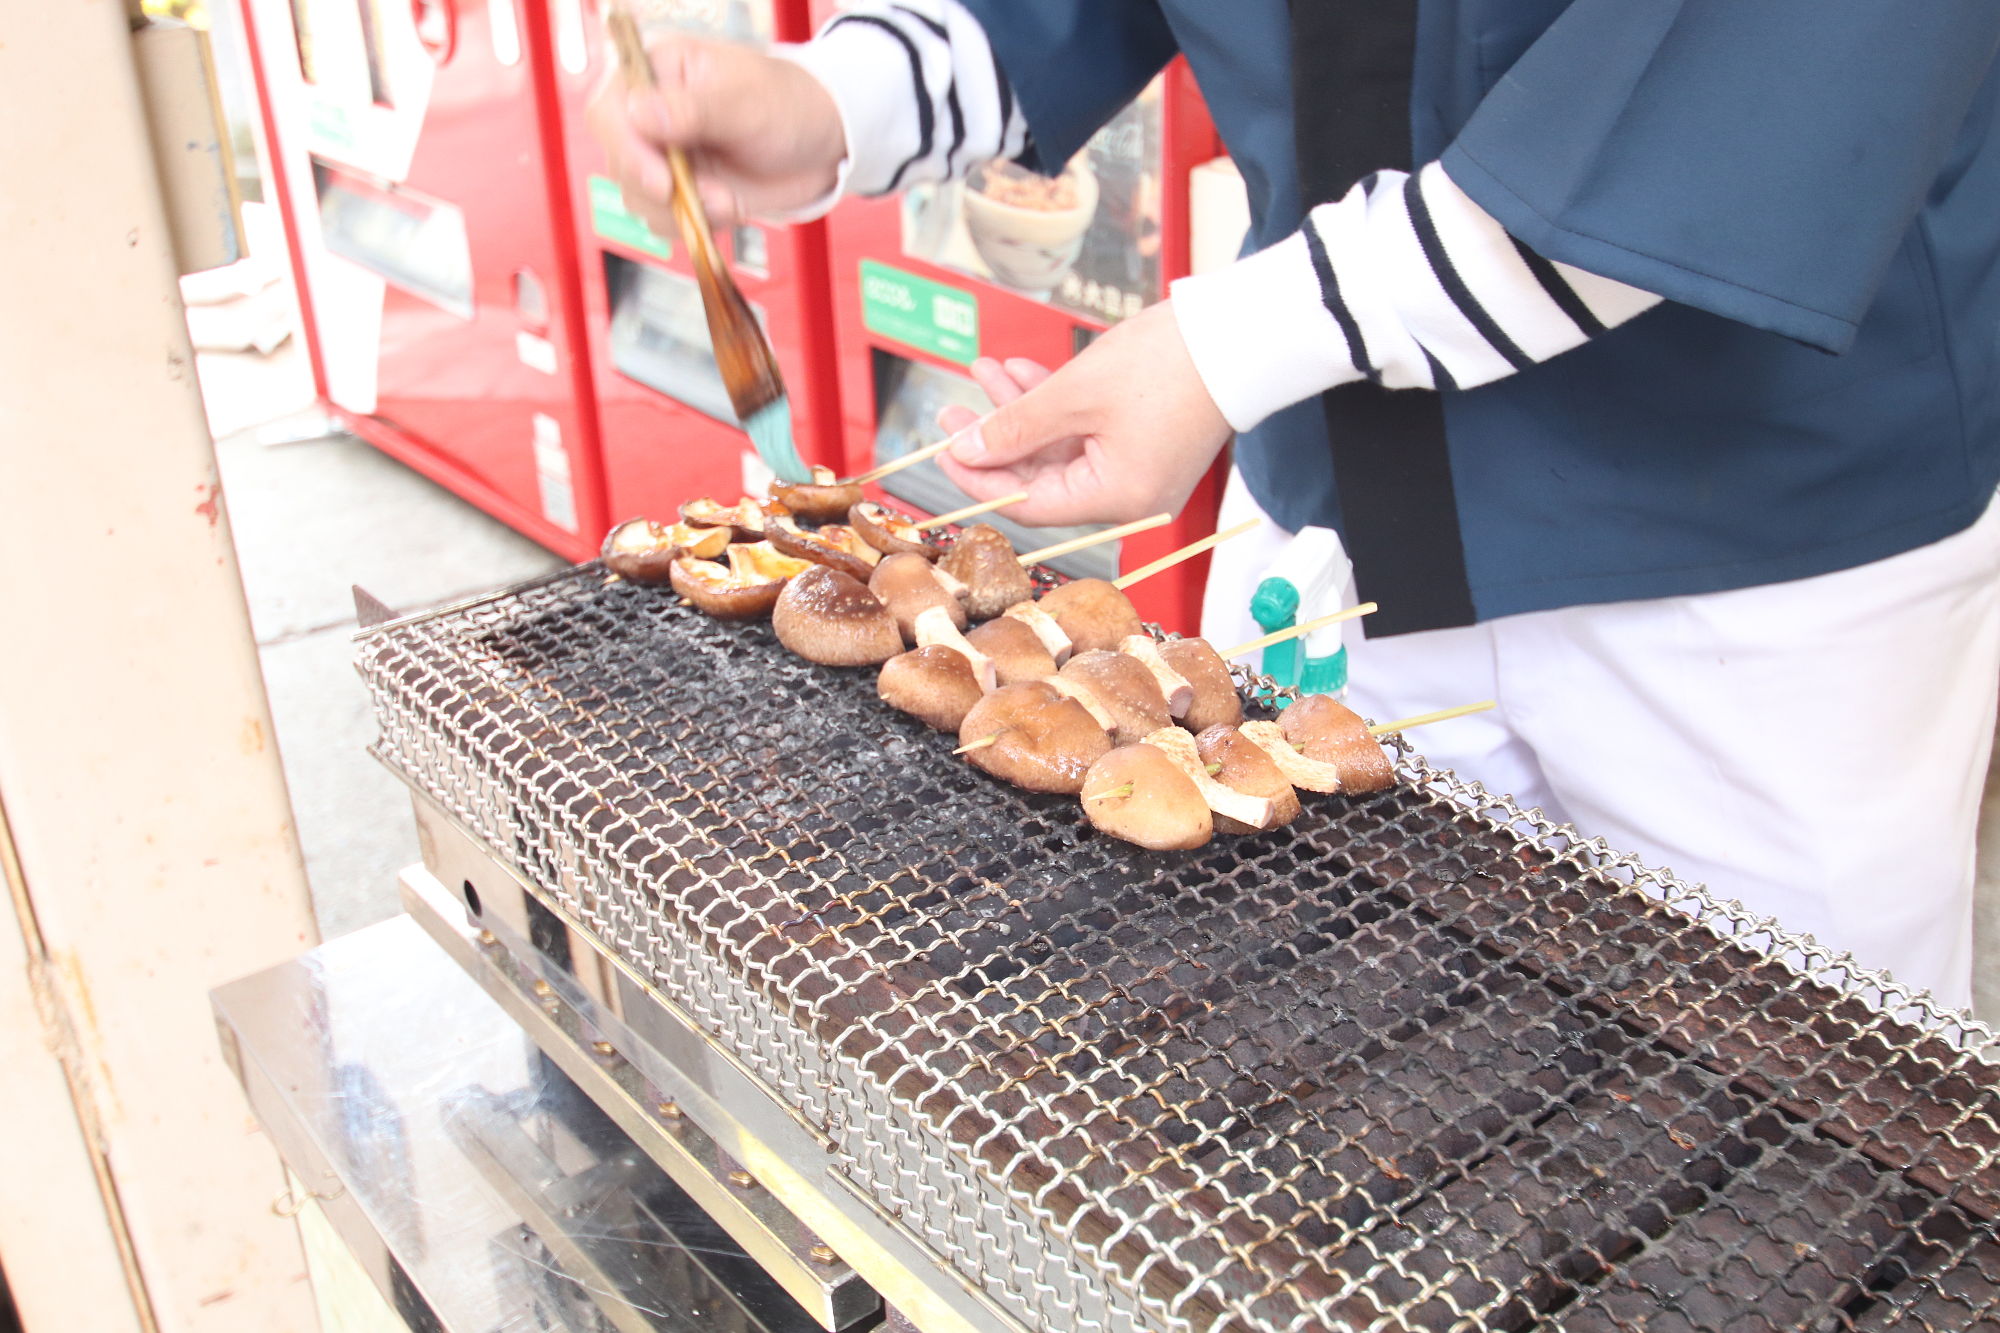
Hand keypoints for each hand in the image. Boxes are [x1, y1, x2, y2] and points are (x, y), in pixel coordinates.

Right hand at [585, 34, 845, 231]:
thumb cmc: (788, 105)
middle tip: (718, 196)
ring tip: (730, 201)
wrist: (821, 143)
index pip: (609, 111)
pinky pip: (662, 220)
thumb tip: (639, 113)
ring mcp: (662, 155)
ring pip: (638, 199)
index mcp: (657, 72)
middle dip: (667, 191)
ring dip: (683, 212)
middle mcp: (649, 114)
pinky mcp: (678, 190)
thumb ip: (694, 110)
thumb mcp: (747, 103)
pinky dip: (693, 225)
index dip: (627, 151)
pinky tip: (727, 209)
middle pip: (620, 162)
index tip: (663, 181)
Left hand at [935, 302, 1232, 526]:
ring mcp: (1140, 469)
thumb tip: (966, 450)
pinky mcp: (1147, 442)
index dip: (981, 477)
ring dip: (1021, 411)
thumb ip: (1015, 426)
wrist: (1240, 332)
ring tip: (984, 372)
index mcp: (1116, 498)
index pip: (1029, 504)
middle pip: (1041, 476)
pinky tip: (1022, 372)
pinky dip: (1054, 405)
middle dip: (996, 437)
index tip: (943, 450)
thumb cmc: (1167, 363)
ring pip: (1060, 447)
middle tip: (952, 410)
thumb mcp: (1075, 393)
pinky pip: (1086, 432)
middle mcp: (1129, 496)